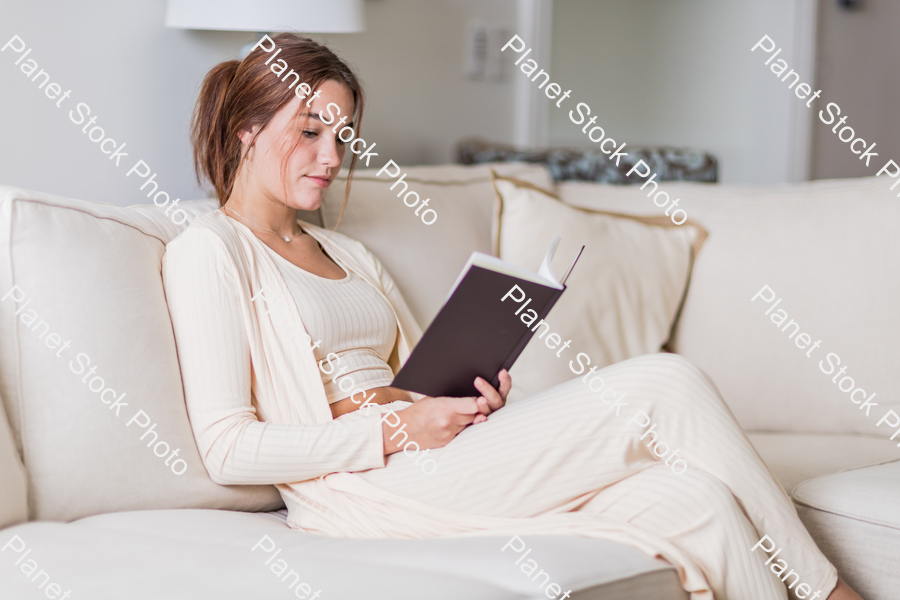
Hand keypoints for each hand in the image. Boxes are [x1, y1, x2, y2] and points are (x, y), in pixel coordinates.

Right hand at [382, 370, 512, 454]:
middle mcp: (448, 422)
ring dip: (469, 419)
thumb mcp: (434, 399)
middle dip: (475, 409)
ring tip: (459, 413)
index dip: (480, 402)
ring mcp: (448, 434)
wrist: (403, 430)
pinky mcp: (447, 442)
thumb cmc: (418, 411)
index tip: (484, 399)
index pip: (472, 404)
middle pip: (473, 414)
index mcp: (444, 407)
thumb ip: (454, 401)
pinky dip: (460, 428)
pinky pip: (461, 433)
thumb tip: (474, 402)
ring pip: (468, 424)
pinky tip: (453, 423)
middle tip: (478, 404)